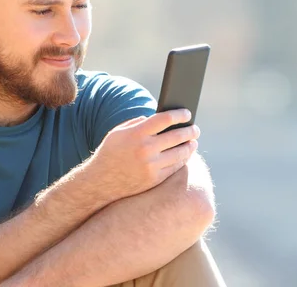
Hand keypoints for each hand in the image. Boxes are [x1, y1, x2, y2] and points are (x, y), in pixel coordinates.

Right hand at [85, 109, 199, 203]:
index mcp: (136, 133)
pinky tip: (185, 155)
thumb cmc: (110, 153)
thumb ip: (137, 123)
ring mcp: (152, 165)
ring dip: (190, 145)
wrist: (101, 182)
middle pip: (177, 135)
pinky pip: (175, 167)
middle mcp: (146, 149)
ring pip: (180, 152)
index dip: (179, 115)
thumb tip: (157, 119)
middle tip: (195, 129)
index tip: (186, 114)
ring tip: (193, 141)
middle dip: (190, 131)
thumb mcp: (118, 133)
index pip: (165, 119)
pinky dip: (183, 159)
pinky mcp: (155, 179)